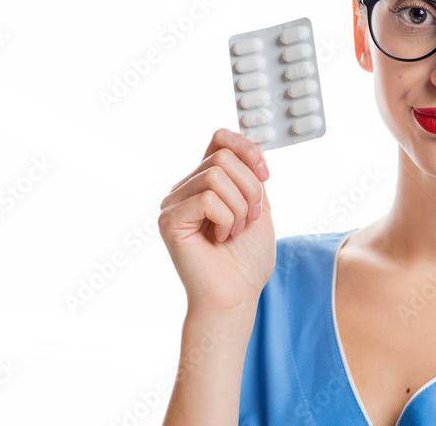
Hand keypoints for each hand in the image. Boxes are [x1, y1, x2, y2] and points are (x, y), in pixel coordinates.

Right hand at [158, 128, 275, 313]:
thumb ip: (250, 174)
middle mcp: (185, 188)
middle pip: (223, 157)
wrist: (236, 296)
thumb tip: (248, 145)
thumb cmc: (247, 258)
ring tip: (233, 232)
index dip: (248, 149)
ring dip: (240, 207)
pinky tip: (220, 238)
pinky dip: (226, 219)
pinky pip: (207, 199)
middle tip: (249, 220)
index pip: (220, 138)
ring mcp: (173, 203)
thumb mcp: (259, 205)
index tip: (266, 175)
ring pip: (216, 176)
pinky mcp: (169, 221)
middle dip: (250, 189)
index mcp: (205, 181)